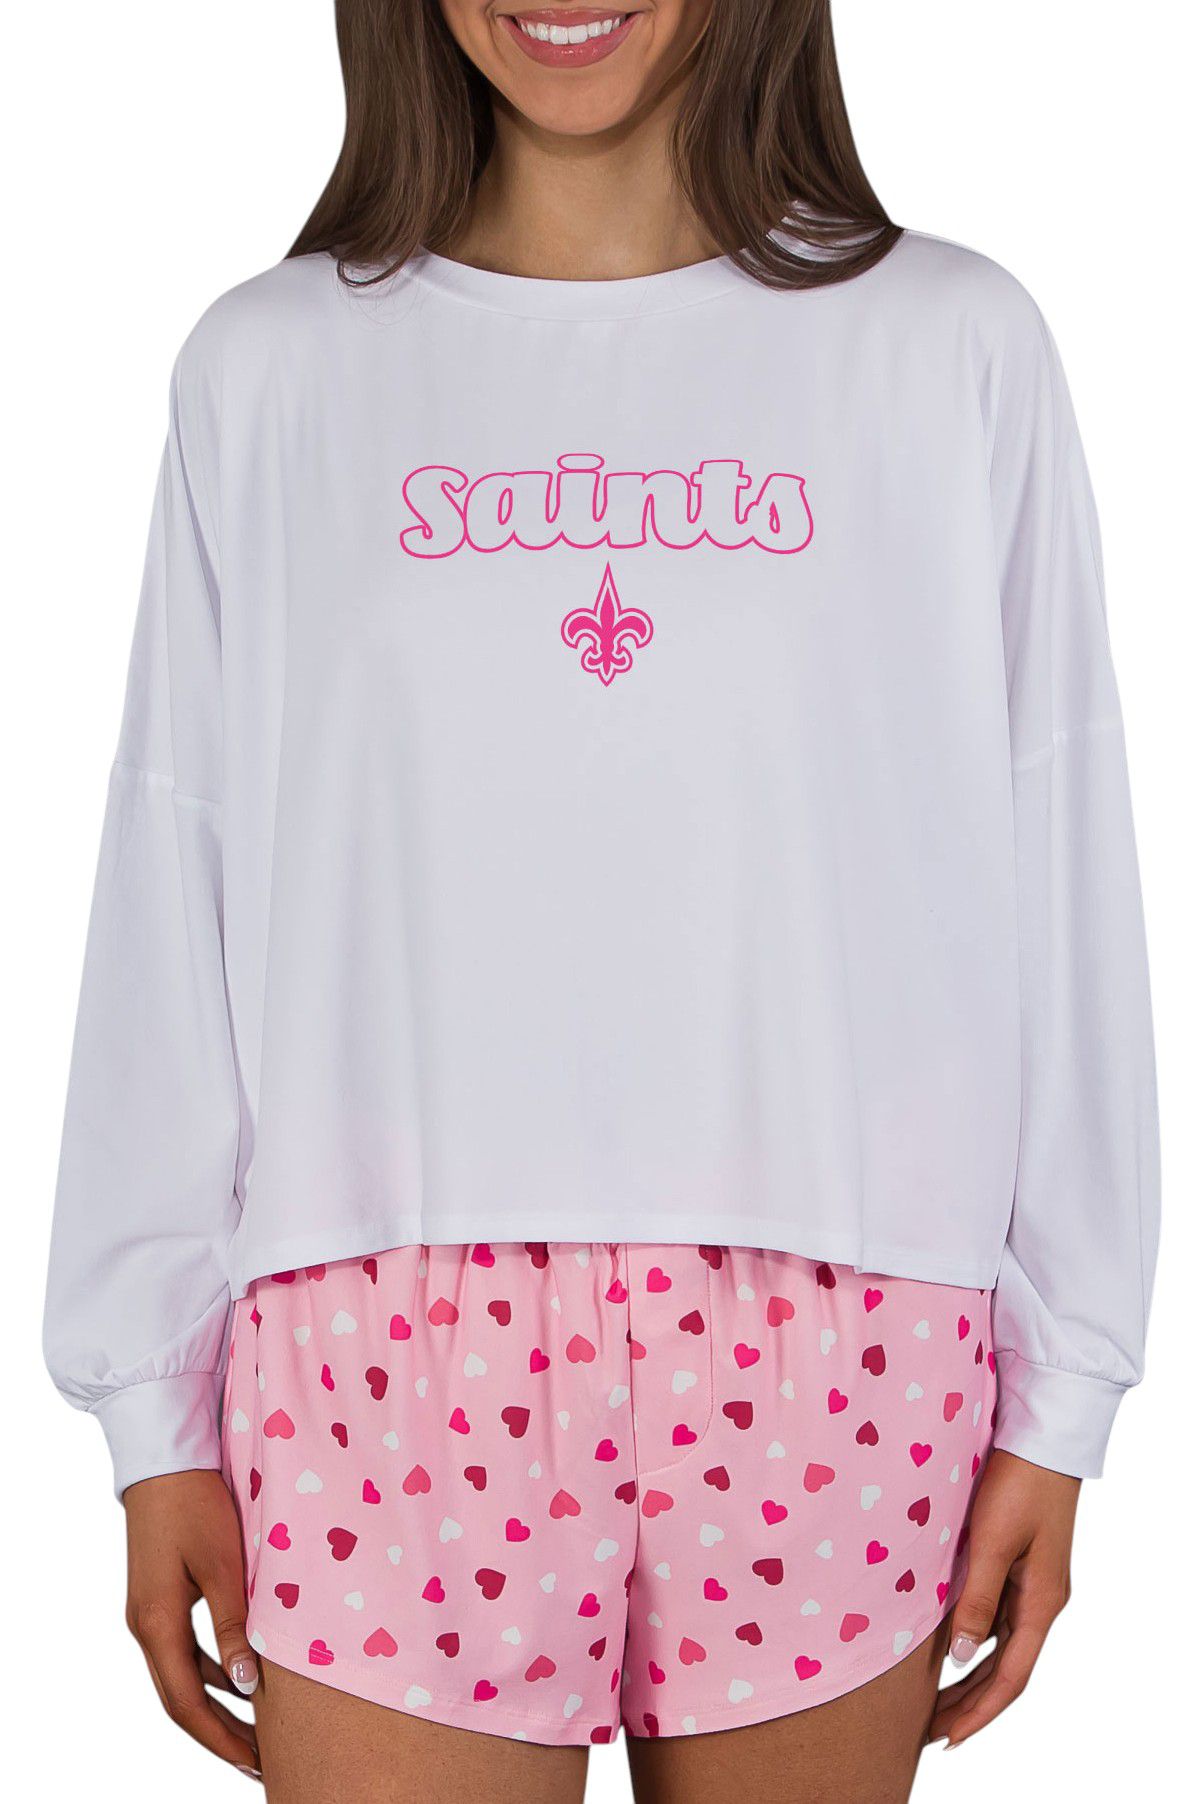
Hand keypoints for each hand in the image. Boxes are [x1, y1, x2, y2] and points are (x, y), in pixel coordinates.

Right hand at [124, 1469, 260, 1778]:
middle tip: (260, 1761)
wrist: (164, 1459)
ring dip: (216, 1706)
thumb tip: (249, 1687)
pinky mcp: (160, 1596)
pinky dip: (212, 1672)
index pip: (186, 1703)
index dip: (219, 1738)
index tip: (254, 1762)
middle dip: (218, 1734)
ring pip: (182, 1676)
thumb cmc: (196, 1504)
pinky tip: (241, 1680)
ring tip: (255, 1732)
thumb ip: (235, 1626)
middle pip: (181, 1698)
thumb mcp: (222, 1564)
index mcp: (157, 1623)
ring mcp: (150, 1612)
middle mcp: (146, 1626)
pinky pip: (184, 1650)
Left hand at [930, 1448, 1079, 1748]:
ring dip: (967, 1676)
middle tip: (930, 1732)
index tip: (949, 1738)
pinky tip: (943, 1645)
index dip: (980, 1711)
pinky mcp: (1017, 1563)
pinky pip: (993, 1616)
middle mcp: (1040, 1600)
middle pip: (1004, 1669)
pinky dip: (969, 1639)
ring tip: (932, 1701)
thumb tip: (958, 1657)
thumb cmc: (1018, 1483)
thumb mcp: (994, 1542)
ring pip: (998, 1646)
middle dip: (969, 1703)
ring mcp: (1031, 1583)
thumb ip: (977, 1599)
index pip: (1010, 1677)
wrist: (1041, 1436)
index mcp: (1042, 1602)